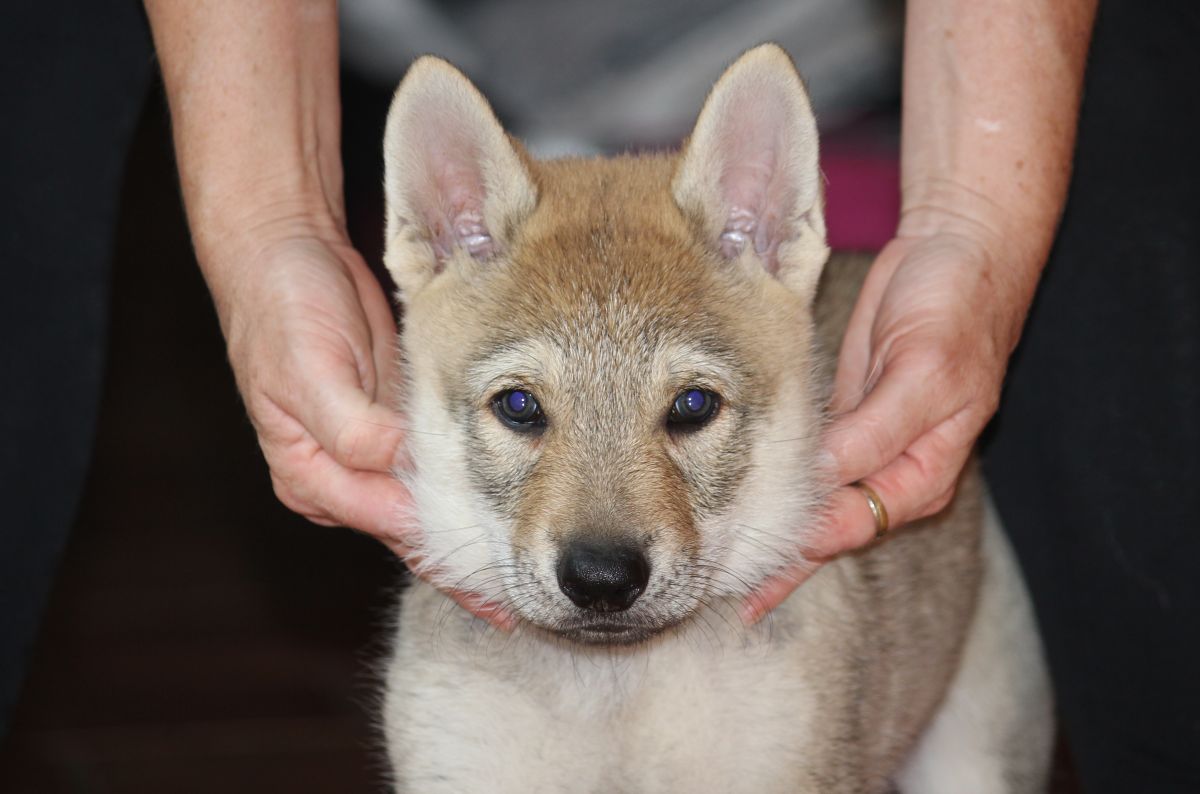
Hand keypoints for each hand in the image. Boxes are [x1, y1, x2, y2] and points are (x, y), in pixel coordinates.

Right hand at [207, 221, 512, 626]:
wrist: (284, 254)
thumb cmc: (283, 309)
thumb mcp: (308, 366)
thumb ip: (349, 424)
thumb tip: (393, 463)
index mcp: (311, 474)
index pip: (388, 521)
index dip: (443, 550)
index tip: (492, 578)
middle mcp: (341, 475)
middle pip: (411, 534)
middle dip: (461, 572)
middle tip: (521, 604)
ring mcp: (370, 451)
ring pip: (428, 511)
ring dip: (470, 542)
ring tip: (520, 580)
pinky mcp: (395, 423)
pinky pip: (436, 472)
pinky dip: (466, 497)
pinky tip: (503, 520)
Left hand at [742, 229, 1029, 621]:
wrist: (956, 251)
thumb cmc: (957, 311)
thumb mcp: (924, 371)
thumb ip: (878, 429)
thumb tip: (826, 478)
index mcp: (923, 472)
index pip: (853, 523)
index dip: (804, 548)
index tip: (754, 570)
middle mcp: (892, 468)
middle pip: (829, 527)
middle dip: (781, 560)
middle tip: (718, 588)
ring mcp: (863, 442)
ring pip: (812, 499)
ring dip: (772, 526)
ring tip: (719, 562)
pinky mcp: (841, 414)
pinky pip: (803, 458)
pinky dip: (774, 480)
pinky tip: (741, 501)